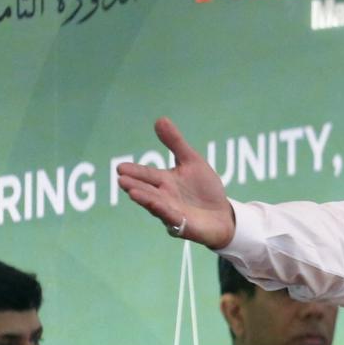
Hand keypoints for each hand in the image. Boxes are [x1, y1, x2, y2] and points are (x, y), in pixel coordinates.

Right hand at [116, 118, 236, 248]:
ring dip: (145, 199)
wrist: (223, 214)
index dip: (134, 171)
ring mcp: (172, 212)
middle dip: (134, 185)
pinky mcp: (183, 225)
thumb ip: (175, 143)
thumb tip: (160, 119)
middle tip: (121, 179)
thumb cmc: (204, 189)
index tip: (120, 168)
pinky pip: (173, 219)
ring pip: (156, 205)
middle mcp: (164, 197)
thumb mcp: (192, 161)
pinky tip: (158, 205)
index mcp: (165, 181)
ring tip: (132, 192)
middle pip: (146, 190)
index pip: (146, 175)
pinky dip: (166, 212)